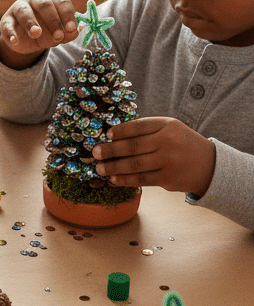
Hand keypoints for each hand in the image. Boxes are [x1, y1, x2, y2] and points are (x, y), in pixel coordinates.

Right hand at [0, 0, 78, 68]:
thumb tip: (74, 32)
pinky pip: (7, 25)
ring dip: (30, 23)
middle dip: (53, 20)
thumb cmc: (48, 30)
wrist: (27, 39)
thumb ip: (69, 33)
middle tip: (58, 36)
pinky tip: (15, 41)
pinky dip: (11, 33)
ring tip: (36, 34)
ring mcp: (18, 8)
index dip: (67, 15)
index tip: (71, 29)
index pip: (61, 1)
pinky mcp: (6, 20)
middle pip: (44, 4)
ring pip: (24, 12)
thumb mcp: (60, 32)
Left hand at [92, 117, 216, 195]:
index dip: (120, 131)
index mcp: (167, 126)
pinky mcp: (167, 179)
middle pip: (133, 147)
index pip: (138, 127)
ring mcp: (168, 161)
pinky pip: (141, 179)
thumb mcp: (170, 128)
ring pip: (135, 165)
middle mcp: (168, 142)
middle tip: (95, 153)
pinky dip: (125, 180)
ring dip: (113, 167)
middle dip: (111, 150)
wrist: (209, 165)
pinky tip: (113, 179)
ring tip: (99, 168)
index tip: (106, 134)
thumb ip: (146, 130)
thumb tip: (112, 136)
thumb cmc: (181, 143)